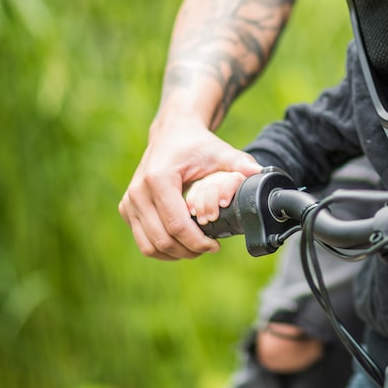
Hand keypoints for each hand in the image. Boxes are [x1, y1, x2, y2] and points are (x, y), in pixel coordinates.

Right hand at [118, 116, 261, 259]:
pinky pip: (143, 241)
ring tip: (197, 248)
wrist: (172, 133)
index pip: (177, 225)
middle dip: (189, 251)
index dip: (198, 242)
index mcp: (158, 179)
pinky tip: (182, 244)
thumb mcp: (221, 152)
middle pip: (162, 239)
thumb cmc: (197, 144)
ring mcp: (129, 201)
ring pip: (149, 246)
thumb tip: (260, 174)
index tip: (216, 246)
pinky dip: (162, 249)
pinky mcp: (126, 208)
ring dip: (175, 253)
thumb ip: (240, 164)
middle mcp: (138, 191)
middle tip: (209, 248)